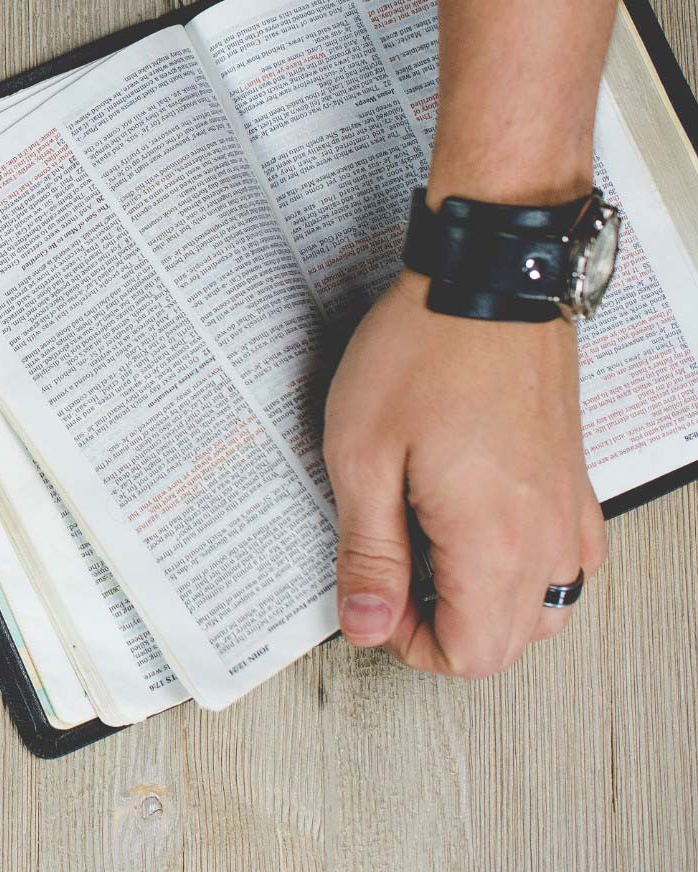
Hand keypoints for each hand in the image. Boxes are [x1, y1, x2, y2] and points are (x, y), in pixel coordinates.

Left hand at [323, 271, 605, 677]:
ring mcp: (567, 508)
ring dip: (487, 604)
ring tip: (428, 552)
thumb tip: (366, 624)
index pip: (472, 654)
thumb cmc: (423, 350)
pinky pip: (567, 559)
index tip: (374, 602)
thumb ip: (368, 552)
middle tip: (392, 579)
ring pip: (545, 607)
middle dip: (445, 630)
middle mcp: (545, 534)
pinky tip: (476, 531)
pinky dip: (524, 568)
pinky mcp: (572, 480)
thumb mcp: (362, 455)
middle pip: (511, 642)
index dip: (411, 644)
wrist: (487, 279)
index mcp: (494, 541)